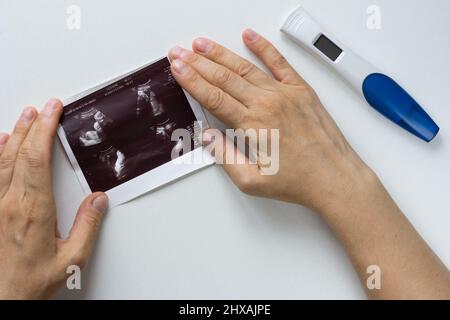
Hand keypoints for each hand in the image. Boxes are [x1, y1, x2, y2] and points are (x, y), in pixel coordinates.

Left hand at [0, 99, 107, 298]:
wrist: (0, 300)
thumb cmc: (30, 283)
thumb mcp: (71, 261)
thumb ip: (87, 228)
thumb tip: (98, 202)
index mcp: (34, 210)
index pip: (38, 159)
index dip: (44, 130)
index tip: (52, 112)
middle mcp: (9, 203)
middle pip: (19, 153)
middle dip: (32, 125)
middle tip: (42, 107)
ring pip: (2, 160)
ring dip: (14, 135)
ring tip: (25, 116)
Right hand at [168, 29, 376, 212]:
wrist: (335, 178)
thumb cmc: (298, 182)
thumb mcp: (252, 181)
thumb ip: (225, 156)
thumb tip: (207, 136)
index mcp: (253, 125)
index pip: (213, 97)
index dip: (192, 81)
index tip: (177, 69)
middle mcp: (268, 104)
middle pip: (224, 78)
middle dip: (198, 63)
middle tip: (180, 53)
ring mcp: (285, 94)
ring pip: (245, 68)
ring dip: (221, 54)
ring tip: (202, 44)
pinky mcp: (302, 91)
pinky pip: (279, 63)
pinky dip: (263, 48)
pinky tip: (250, 37)